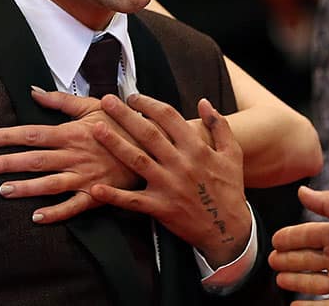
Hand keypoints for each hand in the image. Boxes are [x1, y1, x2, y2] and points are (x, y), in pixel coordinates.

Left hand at [0, 88, 140, 222]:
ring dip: (25, 188)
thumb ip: (60, 100)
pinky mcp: (96, 195)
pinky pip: (73, 206)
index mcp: (71, 133)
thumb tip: (33, 91)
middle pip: (35, 160)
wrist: (153, 146)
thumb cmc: (121, 124)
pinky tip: (37, 217)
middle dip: (8, 163)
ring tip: (3, 190)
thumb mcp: (92, 106)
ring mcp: (84, 177)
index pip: (33, 134)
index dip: (8, 137)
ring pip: (49, 184)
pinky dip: (55, 213)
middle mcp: (74, 156)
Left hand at [89, 94, 249, 267]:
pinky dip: (114, 195)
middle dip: (125, 115)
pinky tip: (96, 188)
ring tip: (97, 129)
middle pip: (148, 134)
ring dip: (115, 144)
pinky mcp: (160, 207)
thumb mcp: (232, 154)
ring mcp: (169, 186)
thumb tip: (204, 102)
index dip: (148, 104)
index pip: (169, 117)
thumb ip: (219, 126)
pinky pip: (133, 200)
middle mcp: (180, 164)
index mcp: (196, 149)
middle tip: (107, 102)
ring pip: (137, 160)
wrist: (229, 230)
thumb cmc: (230, 190)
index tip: (133, 97)